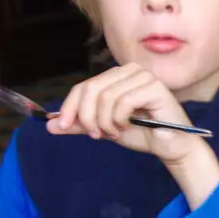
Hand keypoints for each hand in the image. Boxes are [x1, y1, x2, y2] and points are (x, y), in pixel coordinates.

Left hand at [47, 63, 202, 165]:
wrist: (169, 146)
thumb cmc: (141, 133)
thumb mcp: (103, 128)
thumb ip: (79, 125)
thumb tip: (49, 125)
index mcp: (116, 75)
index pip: (84, 86)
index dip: (69, 106)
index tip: (61, 126)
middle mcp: (129, 70)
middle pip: (91, 89)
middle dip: (87, 117)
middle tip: (95, 134)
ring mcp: (143, 76)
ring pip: (106, 97)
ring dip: (104, 121)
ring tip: (113, 132)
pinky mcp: (154, 87)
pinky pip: (123, 102)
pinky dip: (119, 119)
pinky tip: (126, 127)